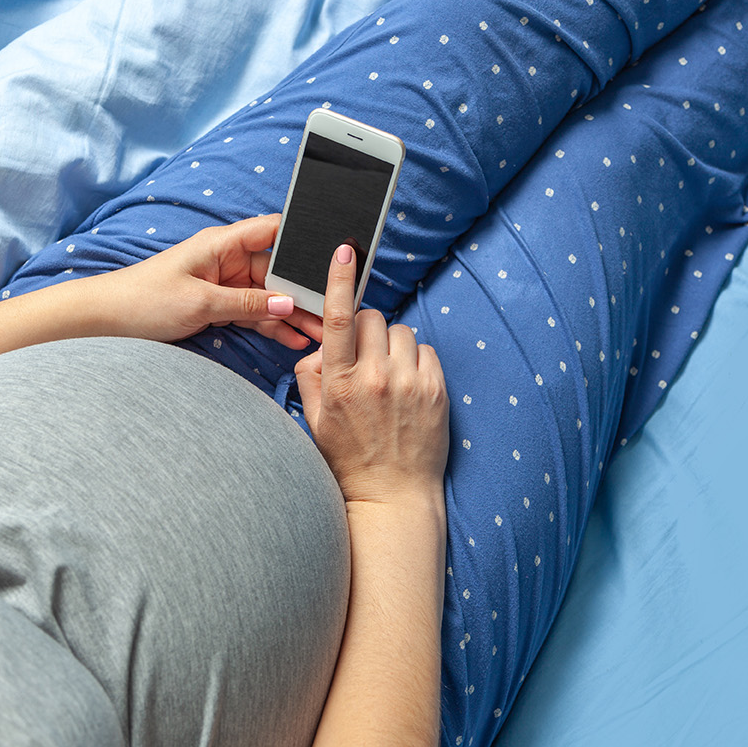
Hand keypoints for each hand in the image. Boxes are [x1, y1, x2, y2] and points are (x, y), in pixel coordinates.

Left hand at [82, 215, 325, 347]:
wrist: (107, 320)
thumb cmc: (145, 300)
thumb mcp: (201, 303)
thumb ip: (248, 303)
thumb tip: (288, 304)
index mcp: (223, 244)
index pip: (274, 231)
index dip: (304, 239)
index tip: (331, 257)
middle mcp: (228, 259)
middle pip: (278, 271)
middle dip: (304, 292)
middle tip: (330, 313)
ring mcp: (225, 283)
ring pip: (269, 296)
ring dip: (291, 315)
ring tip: (318, 335)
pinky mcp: (220, 305)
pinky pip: (254, 313)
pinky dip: (271, 326)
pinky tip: (293, 339)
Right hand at [295, 243, 449, 504]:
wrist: (392, 496)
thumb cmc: (349, 459)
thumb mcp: (314, 420)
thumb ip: (311, 376)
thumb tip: (319, 347)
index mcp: (339, 383)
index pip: (338, 319)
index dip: (340, 280)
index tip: (346, 251)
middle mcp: (375, 378)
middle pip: (372, 319)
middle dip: (365, 331)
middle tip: (364, 359)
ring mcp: (409, 383)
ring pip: (401, 332)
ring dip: (392, 346)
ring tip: (388, 378)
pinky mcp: (436, 390)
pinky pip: (425, 352)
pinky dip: (416, 362)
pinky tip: (408, 387)